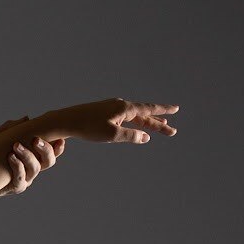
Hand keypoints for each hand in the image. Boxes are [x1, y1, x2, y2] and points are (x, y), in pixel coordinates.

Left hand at [0, 114, 63, 195]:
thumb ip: (11, 128)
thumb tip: (26, 119)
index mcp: (34, 157)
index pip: (51, 152)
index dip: (58, 148)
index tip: (60, 139)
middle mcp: (33, 168)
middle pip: (48, 161)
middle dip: (45, 149)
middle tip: (35, 139)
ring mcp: (26, 179)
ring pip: (35, 169)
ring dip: (28, 155)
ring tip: (16, 145)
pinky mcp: (15, 187)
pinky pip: (20, 179)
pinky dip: (17, 167)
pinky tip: (11, 157)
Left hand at [37, 98, 180, 145]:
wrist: (67, 121)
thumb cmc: (89, 128)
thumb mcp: (112, 135)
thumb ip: (131, 136)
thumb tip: (145, 138)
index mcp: (125, 108)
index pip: (149, 109)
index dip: (163, 111)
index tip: (176, 109)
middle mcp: (120, 105)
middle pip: (144, 115)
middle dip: (158, 124)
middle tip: (172, 132)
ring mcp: (113, 108)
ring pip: (135, 117)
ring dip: (147, 123)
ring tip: (160, 127)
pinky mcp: (105, 113)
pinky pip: (125, 118)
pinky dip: (134, 123)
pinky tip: (137, 127)